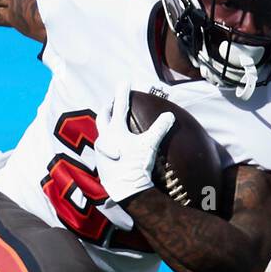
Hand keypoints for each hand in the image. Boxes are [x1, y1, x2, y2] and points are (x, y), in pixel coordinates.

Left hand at [94, 82, 172, 205]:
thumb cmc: (136, 165)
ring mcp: (100, 152)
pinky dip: (108, 144)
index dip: (123, 93)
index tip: (124, 81)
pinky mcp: (101, 164)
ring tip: (111, 126)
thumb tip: (169, 115)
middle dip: (107, 108)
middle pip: (102, 117)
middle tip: (111, 103)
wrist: (126, 190)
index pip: (120, 106)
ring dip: (106, 127)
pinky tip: (113, 148)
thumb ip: (159, 128)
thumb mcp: (150, 145)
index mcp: (115, 131)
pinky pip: (103, 149)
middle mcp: (104, 138)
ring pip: (101, 134)